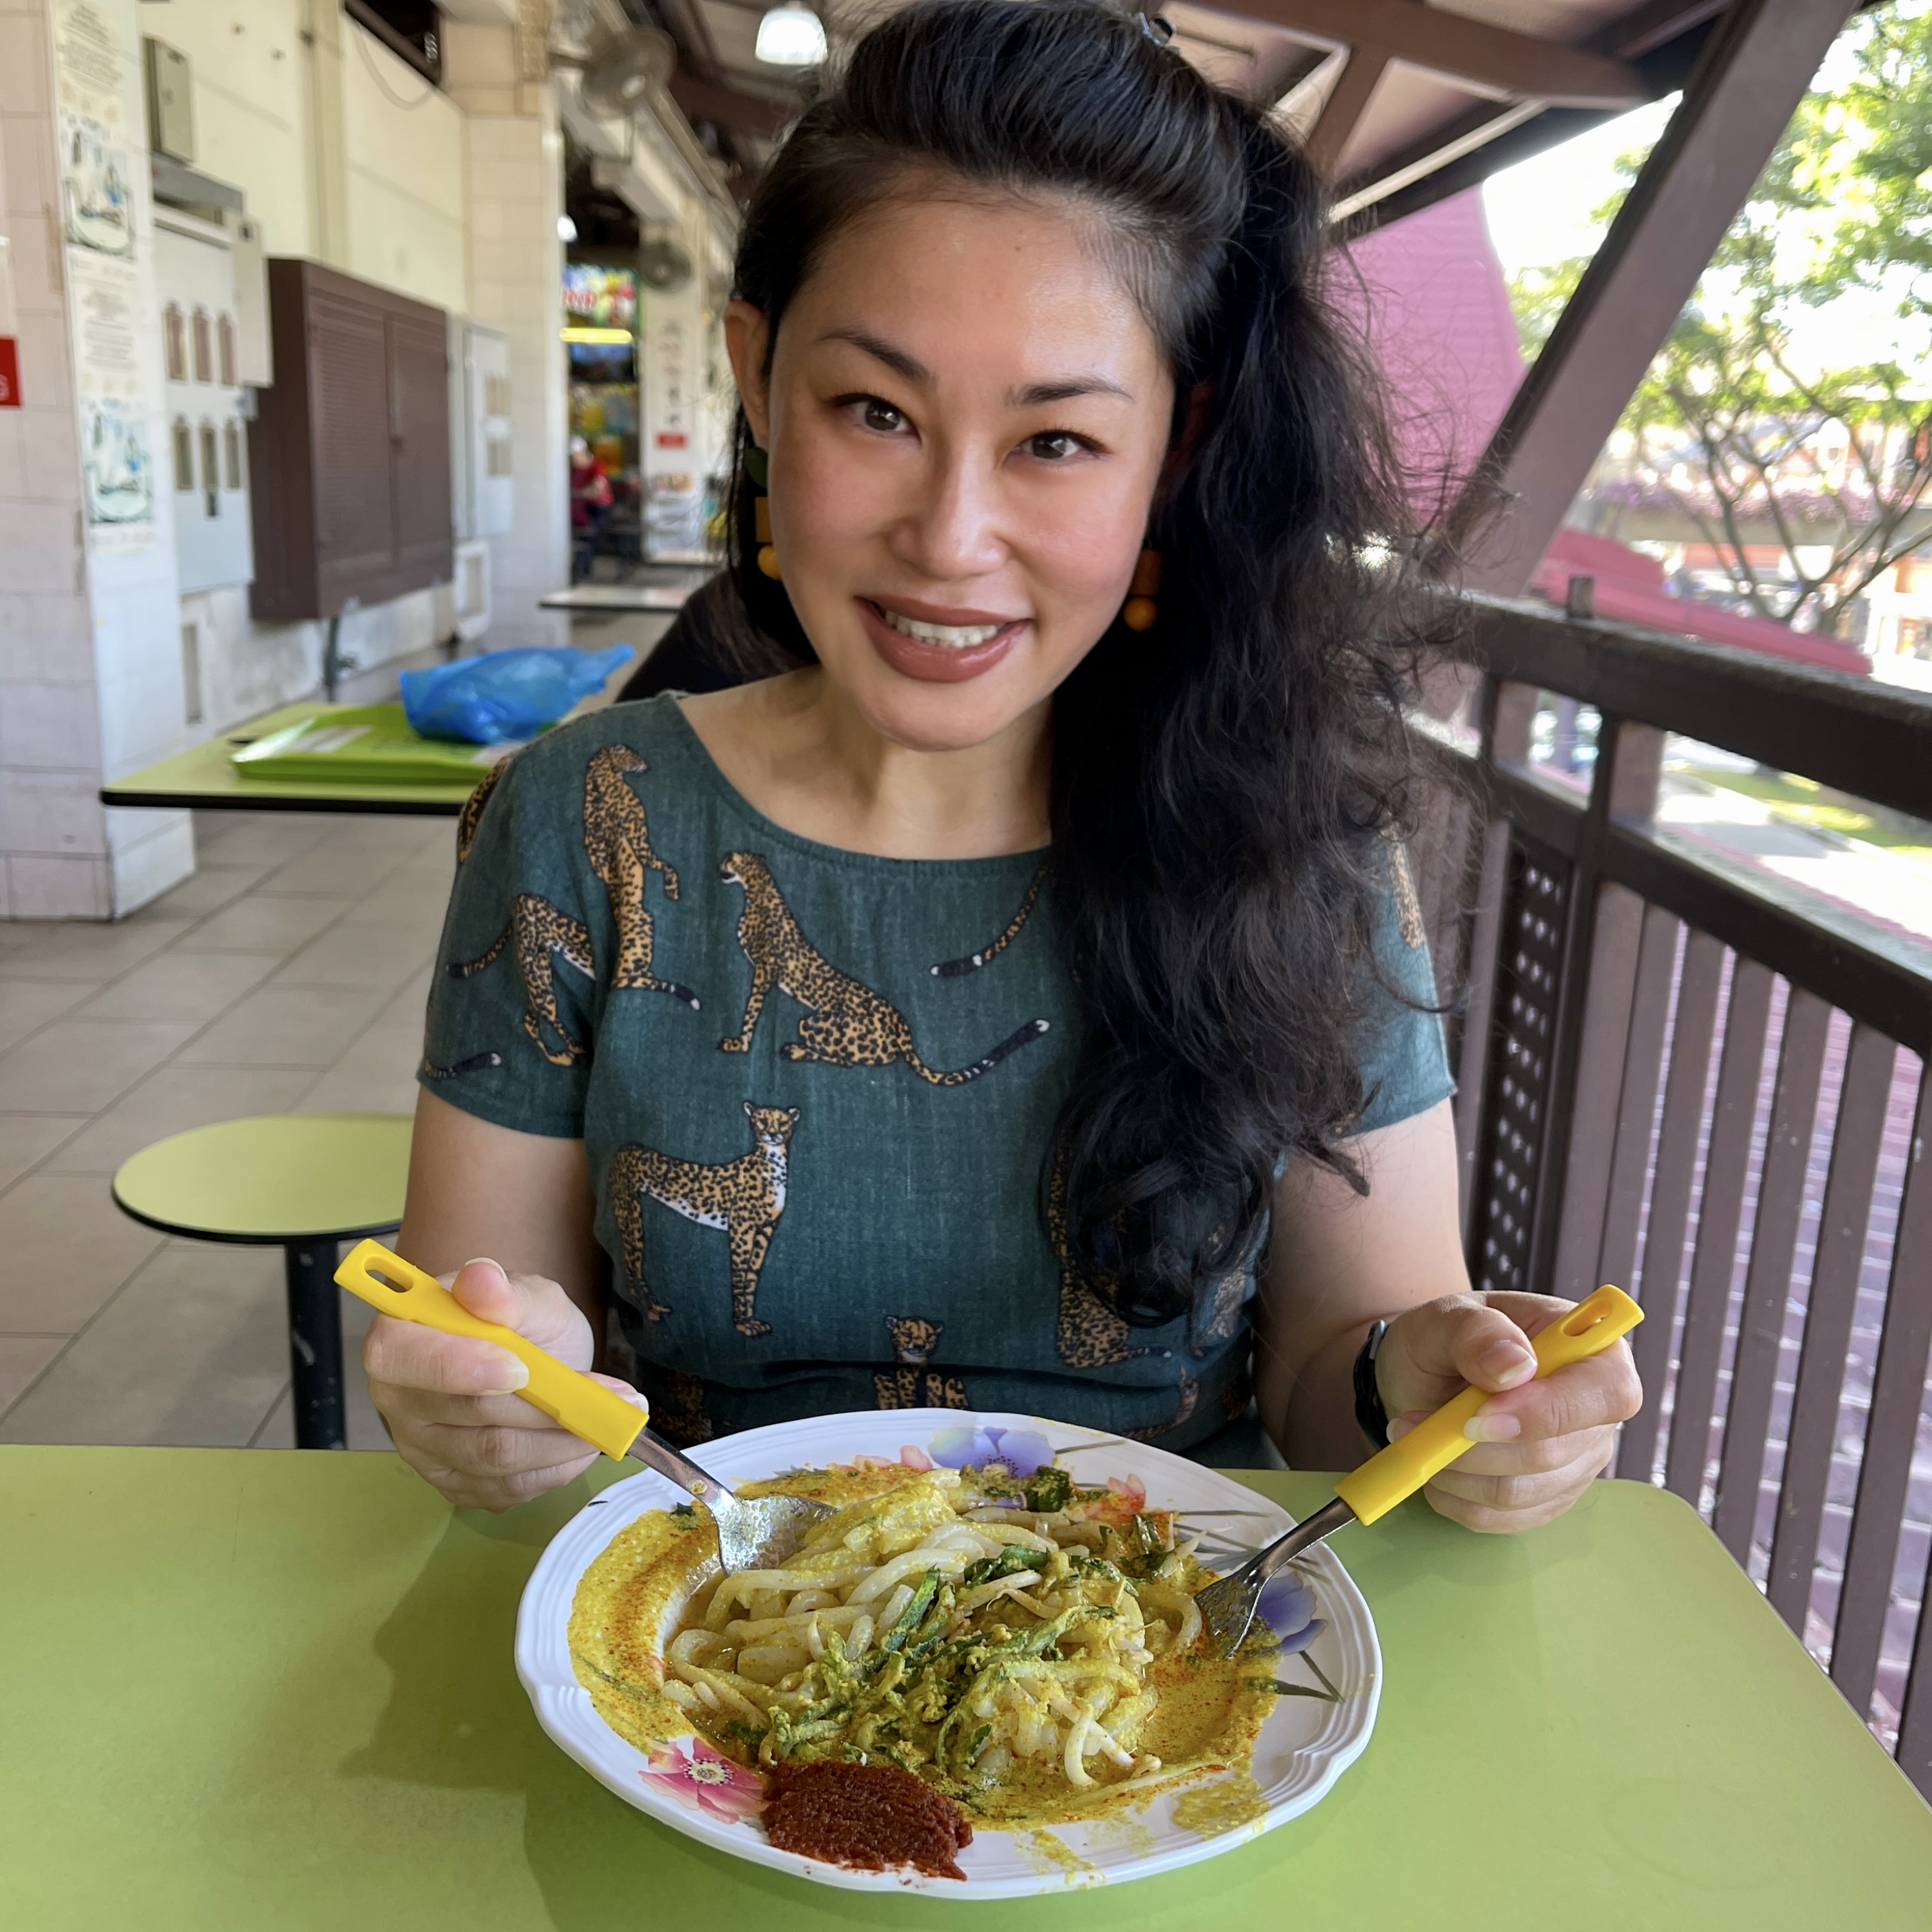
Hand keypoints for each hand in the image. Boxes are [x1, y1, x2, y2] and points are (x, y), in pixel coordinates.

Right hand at [363, 1258, 644, 1512]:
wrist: (533, 1357)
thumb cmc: (521, 1321)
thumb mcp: (529, 1296)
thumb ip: (507, 1293)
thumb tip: (481, 1278)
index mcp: (396, 1338)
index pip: (404, 1359)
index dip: (460, 1367)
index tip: (522, 1367)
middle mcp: (396, 1399)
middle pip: (466, 1414)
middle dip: (544, 1407)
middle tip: (609, 1396)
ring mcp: (421, 1449)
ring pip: (493, 1458)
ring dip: (560, 1442)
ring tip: (608, 1418)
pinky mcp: (452, 1483)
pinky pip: (504, 1490)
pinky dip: (554, 1470)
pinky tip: (581, 1445)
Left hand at [1373, 1291, 1642, 1532]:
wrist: (1426, 1372)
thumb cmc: (1446, 1337)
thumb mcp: (1447, 1316)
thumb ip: (1479, 1331)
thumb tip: (1516, 1365)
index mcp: (1594, 1350)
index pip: (1609, 1393)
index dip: (1547, 1412)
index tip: (1479, 1415)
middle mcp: (1597, 1413)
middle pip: (1552, 1454)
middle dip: (1473, 1446)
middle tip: (1414, 1421)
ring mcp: (1577, 1461)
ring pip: (1521, 1492)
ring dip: (1455, 1471)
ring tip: (1416, 1435)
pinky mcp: (1548, 1498)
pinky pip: (1504, 1519)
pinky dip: (1456, 1498)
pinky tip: (1435, 1466)